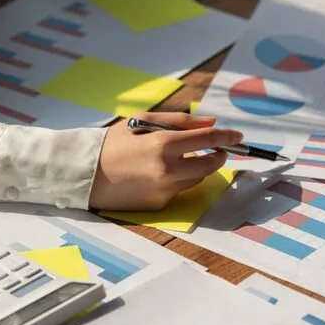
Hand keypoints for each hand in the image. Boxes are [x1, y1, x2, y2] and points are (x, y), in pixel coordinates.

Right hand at [88, 111, 241, 210]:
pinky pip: (179, 189)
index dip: (227, 137)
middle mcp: (167, 170)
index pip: (207, 140)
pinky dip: (177, 179)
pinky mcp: (160, 204)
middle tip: (218, 150)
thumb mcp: (142, 121)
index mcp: (162, 144)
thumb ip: (180, 120)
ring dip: (196, 167)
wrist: (86, 174)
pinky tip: (158, 173)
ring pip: (196, 178)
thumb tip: (211, 123)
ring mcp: (164, 190)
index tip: (238, 135)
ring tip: (177, 157)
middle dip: (219, 156)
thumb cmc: (113, 143)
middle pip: (210, 165)